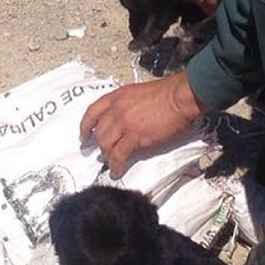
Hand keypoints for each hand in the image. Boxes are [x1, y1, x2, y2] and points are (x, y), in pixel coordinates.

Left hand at [79, 71, 207, 177]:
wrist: (180, 97)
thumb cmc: (168, 92)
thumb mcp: (140, 92)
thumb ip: (130, 104)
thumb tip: (130, 117)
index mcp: (118, 96)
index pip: (93, 111)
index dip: (85, 126)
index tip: (84, 136)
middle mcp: (117, 110)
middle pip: (100, 131)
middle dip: (100, 144)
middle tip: (103, 152)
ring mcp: (124, 124)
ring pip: (106, 145)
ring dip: (108, 155)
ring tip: (111, 163)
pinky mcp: (135, 138)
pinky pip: (119, 155)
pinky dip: (116, 166)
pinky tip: (116, 171)